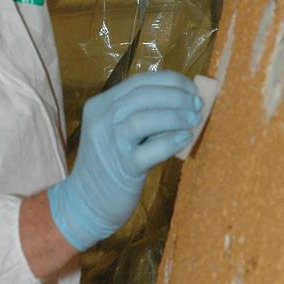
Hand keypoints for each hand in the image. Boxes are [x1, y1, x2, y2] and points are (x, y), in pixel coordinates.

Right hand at [47, 71, 201, 251]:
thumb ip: (141, 115)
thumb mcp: (116, 132)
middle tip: (197, 104)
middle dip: (176, 96)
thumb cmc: (107, 165)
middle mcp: (102, 120)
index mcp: (100, 105)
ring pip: (144, 118)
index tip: (191, 88)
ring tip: (194, 120)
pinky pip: (150, 150)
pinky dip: (171, 141)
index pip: (138, 82)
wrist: (85, 202)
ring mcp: (110, 144)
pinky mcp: (122, 167)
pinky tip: (185, 139)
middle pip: (143, 95)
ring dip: (175, 115)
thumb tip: (183, 101)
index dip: (169, 81)